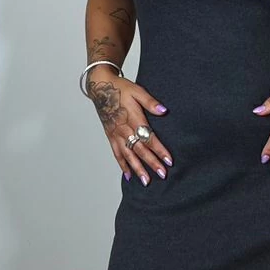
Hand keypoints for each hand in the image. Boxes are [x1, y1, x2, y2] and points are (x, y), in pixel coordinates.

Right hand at [87, 67, 170, 185]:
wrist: (100, 88)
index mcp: (132, 118)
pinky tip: (129, 175)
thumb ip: (150, 102)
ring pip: (128, 155)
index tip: (169, 160)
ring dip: (138, 169)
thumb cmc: (120, 89)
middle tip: (162, 175)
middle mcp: (123, 129)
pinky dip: (123, 165)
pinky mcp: (110, 137)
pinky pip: (117, 154)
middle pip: (140, 149)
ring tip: (146, 181)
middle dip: (152, 163)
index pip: (148, 137)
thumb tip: (164, 110)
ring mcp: (116, 134)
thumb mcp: (137, 91)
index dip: (159, 149)